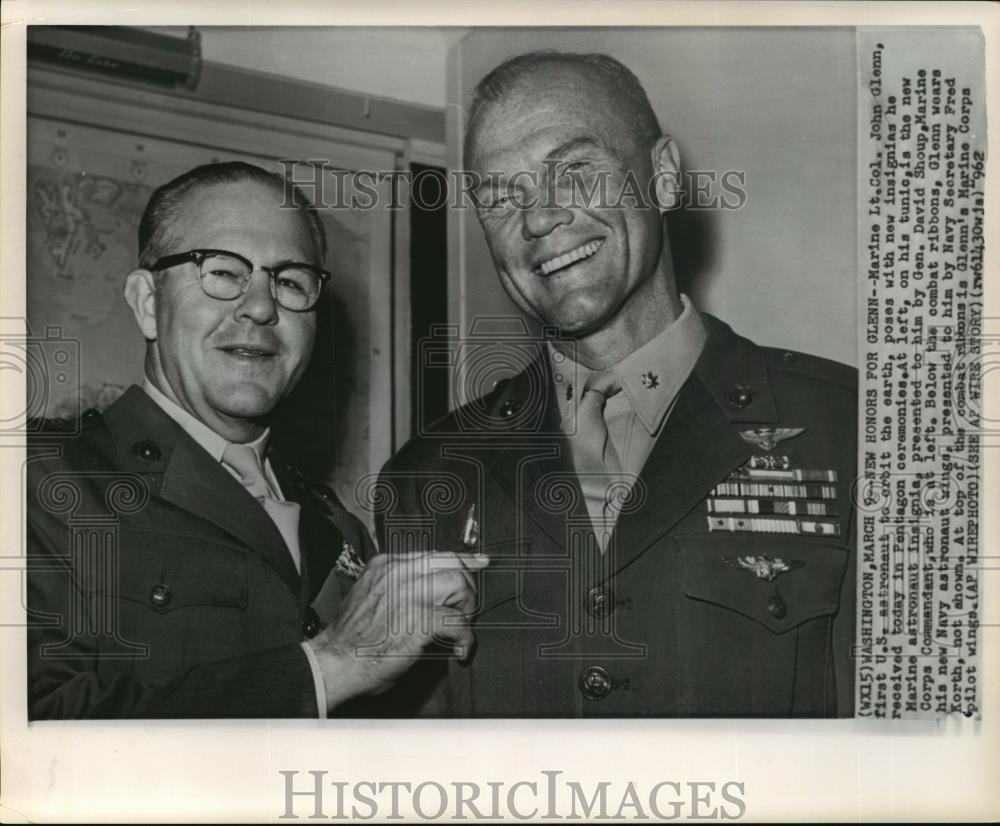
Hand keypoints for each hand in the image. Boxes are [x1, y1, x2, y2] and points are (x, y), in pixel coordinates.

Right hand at [305, 551, 488, 709]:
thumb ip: (397, 584)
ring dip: (467, 609)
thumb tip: (432, 588)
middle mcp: (397, 573)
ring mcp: (407, 595)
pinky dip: (465, 638)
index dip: (463, 560)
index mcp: (386, 565)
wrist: (334, 662)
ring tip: (460, 628)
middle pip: (452, 564)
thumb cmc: (352, 637)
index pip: (435, 554)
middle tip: (466, 610)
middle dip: (467, 587)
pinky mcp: (417, 621)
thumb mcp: (370, 593)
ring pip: (458, 585)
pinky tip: (459, 650)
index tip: (478, 563)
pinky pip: (457, 623)